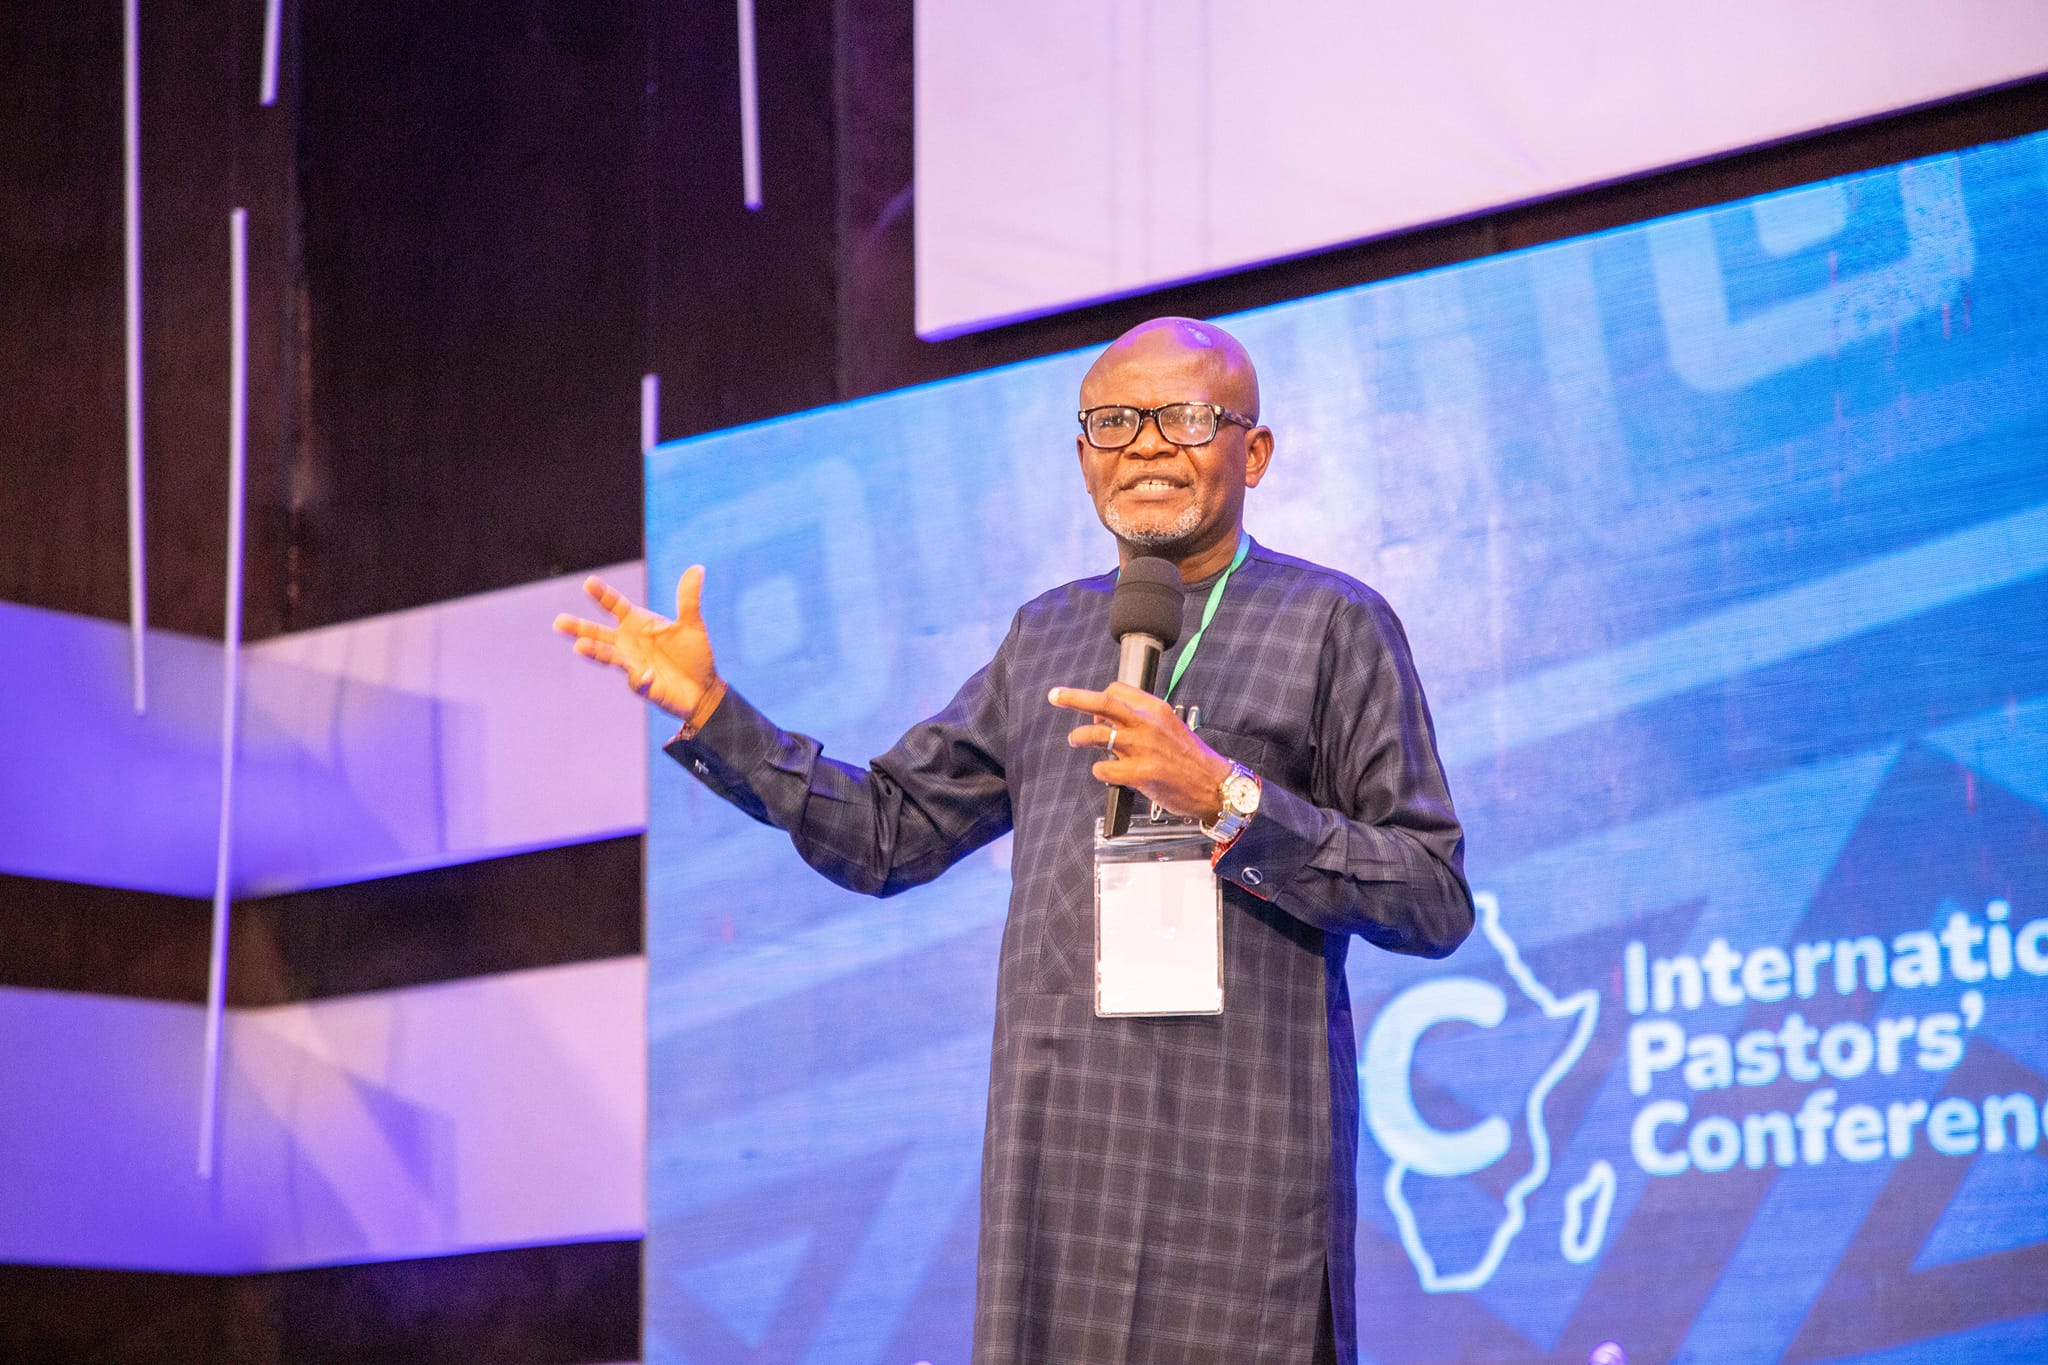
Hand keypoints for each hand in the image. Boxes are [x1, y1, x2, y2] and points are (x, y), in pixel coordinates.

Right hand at [553, 569, 718, 720]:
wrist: (705, 688)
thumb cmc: (694, 654)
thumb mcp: (692, 624)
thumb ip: (688, 599)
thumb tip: (696, 568)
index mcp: (637, 624)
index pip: (614, 606)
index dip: (602, 595)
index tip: (588, 583)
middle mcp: (629, 643)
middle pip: (598, 634)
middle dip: (579, 628)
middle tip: (558, 622)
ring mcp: (633, 665)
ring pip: (609, 657)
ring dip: (595, 652)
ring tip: (579, 647)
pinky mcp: (644, 686)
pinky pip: (639, 681)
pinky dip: (641, 678)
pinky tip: (646, 675)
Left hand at [1048, 682, 1232, 820]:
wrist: (1214, 786)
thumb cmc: (1191, 759)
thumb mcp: (1171, 727)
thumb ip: (1142, 721)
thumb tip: (1108, 720)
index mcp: (1156, 709)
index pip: (1118, 690)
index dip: (1100, 698)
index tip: (1093, 710)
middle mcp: (1148, 724)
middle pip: (1103, 703)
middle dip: (1073, 698)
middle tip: (1054, 696)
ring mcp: (1143, 749)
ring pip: (1097, 735)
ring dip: (1079, 737)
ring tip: (1075, 740)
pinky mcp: (1141, 774)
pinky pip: (1104, 769)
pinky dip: (1099, 771)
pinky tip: (1105, 773)